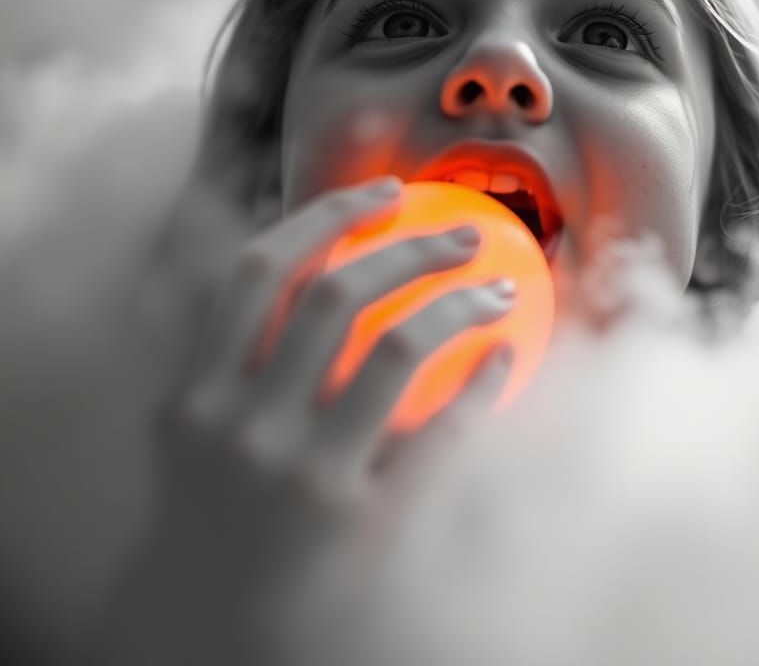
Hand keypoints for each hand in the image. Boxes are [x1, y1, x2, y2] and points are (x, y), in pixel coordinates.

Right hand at [85, 176, 514, 664]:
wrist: (211, 627)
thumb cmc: (217, 506)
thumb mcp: (202, 424)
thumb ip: (244, 352)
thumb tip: (336, 263)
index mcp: (200, 388)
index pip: (261, 269)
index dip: (327, 215)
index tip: (386, 192)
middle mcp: (245, 421)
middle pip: (339, 294)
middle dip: (413, 246)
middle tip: (465, 234)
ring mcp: (303, 470)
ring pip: (399, 347)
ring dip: (461, 302)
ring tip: (500, 287)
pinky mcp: (360, 518)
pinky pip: (439, 431)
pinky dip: (480, 384)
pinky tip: (502, 359)